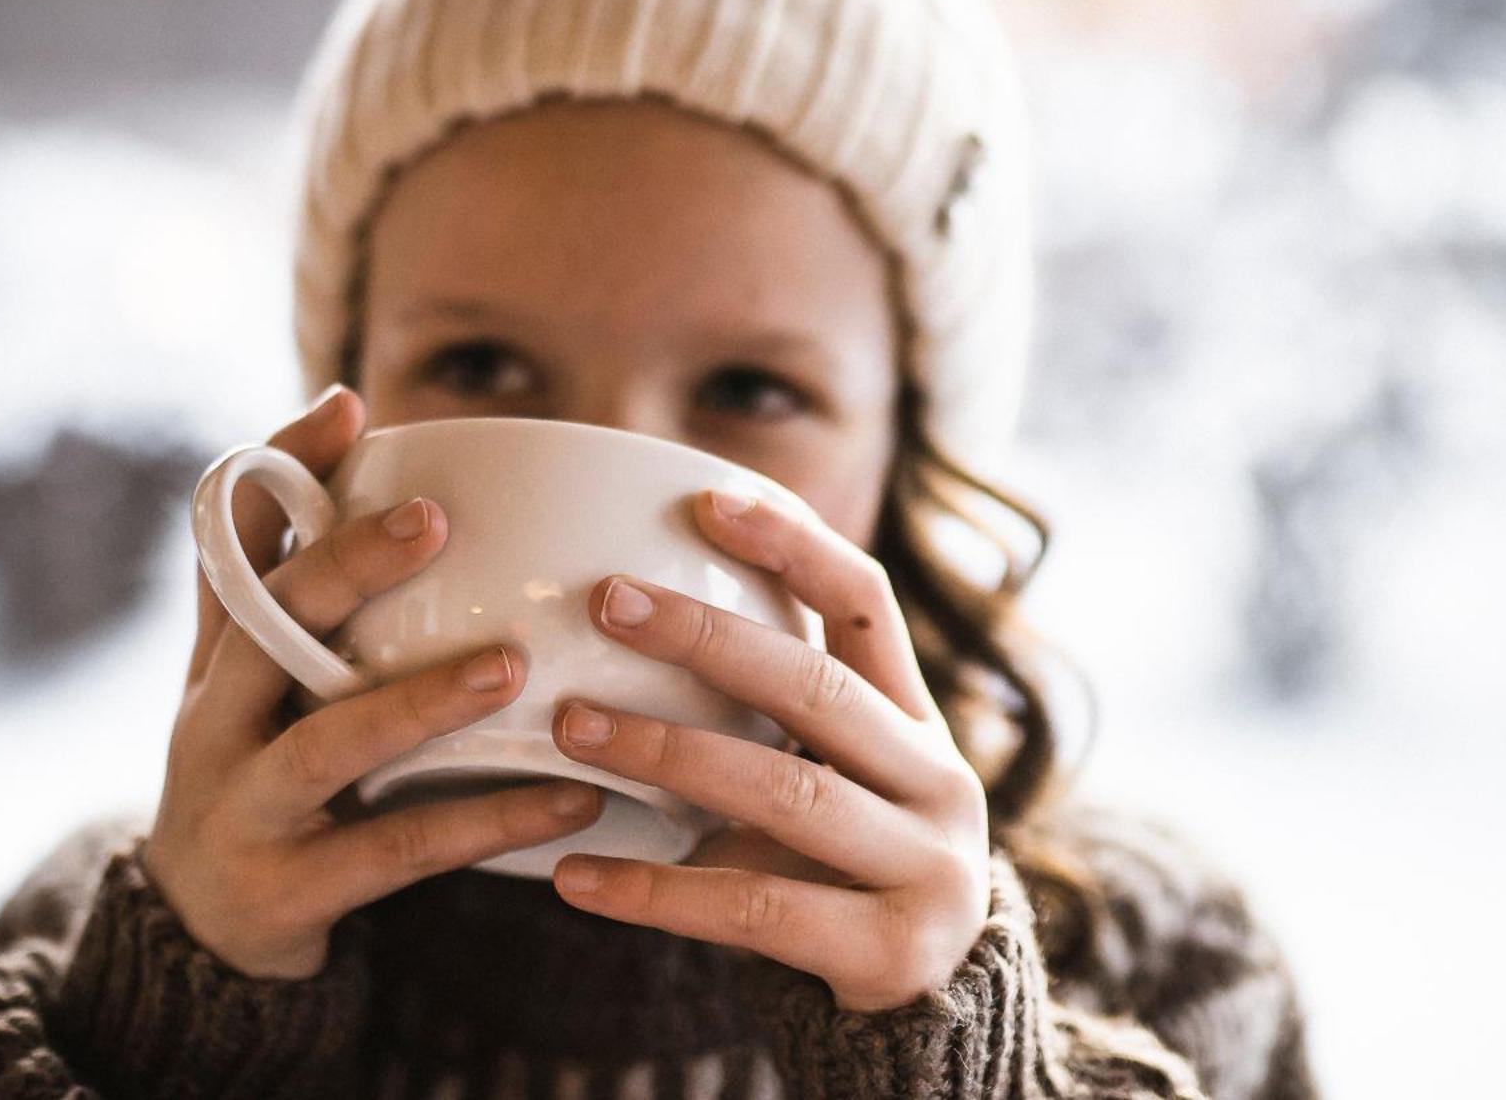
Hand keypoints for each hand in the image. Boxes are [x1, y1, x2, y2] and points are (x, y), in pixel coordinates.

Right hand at [141, 387, 602, 978]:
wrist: (204, 937)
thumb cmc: (271, 769)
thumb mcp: (274, 681)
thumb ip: (318, 586)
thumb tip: (369, 432)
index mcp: (221, 656)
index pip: (230, 543)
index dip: (277, 472)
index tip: (349, 408)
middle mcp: (213, 720)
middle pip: (264, 626)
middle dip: (345, 566)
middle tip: (436, 518)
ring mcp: (243, 807)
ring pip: (330, 742)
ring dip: (421, 700)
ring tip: (513, 666)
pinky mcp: (286, 891)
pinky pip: (396, 850)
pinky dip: (485, 822)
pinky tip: (568, 800)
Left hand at [547, 489, 990, 1011]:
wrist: (926, 1008)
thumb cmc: (841, 866)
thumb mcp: (831, 779)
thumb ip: (768, 718)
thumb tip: (614, 621)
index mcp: (914, 720)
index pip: (867, 604)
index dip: (793, 544)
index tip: (707, 499)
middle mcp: (935, 780)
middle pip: (816, 688)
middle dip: (706, 637)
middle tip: (605, 600)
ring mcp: (924, 866)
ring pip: (784, 794)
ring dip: (666, 753)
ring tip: (570, 728)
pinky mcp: (889, 949)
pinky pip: (754, 909)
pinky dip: (655, 891)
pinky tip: (575, 874)